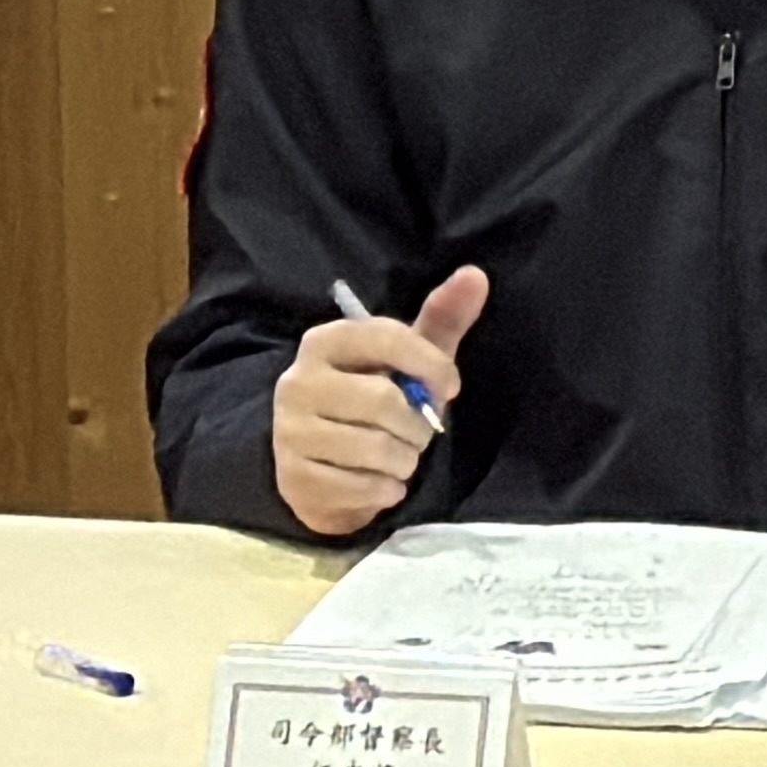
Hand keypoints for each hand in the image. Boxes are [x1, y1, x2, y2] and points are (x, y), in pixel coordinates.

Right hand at [271, 266, 487, 535]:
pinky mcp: (293, 478)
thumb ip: (441, 318)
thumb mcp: (407, 360)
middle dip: (418, 426)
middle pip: (385, 401)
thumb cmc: (374, 403)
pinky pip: (361, 487)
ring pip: (376, 448)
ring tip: (397, 457)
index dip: (431, 365)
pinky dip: (385, 490)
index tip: (449, 387)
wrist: (324, 469)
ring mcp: (290, 431)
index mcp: (325, 341)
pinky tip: (380, 483)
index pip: (387, 338)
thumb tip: (476, 275)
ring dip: (404, 461)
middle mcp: (298, 381)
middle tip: (416, 433)